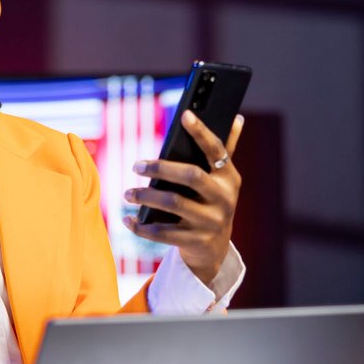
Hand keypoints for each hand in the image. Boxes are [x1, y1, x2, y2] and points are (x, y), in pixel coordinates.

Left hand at [124, 111, 243, 286]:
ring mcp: (210, 222)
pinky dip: (141, 227)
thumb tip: (236, 117)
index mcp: (229, 178)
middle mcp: (223, 199)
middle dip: (161, 168)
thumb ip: (224, 150)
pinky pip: (163, 233)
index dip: (202, 132)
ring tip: (127, 193)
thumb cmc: (212, 203)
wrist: (215, 248)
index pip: (216, 150)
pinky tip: (127, 220)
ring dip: (146, 197)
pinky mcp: (195, 241)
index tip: (185, 115)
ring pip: (174, 204)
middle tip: (136, 165)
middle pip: (191, 176)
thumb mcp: (222, 180)